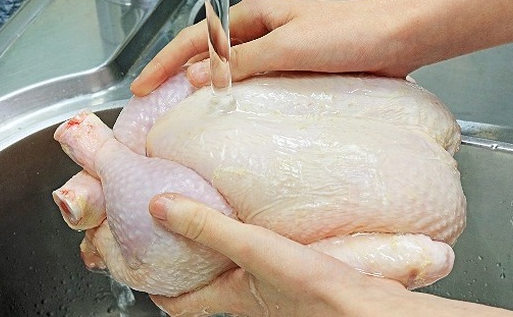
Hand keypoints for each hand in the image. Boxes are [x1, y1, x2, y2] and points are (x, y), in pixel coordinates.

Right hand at [130, 0, 426, 95]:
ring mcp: (281, 52)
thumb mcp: (287, 47)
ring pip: (234, 73)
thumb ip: (241, 63)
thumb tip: (193, 77)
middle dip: (179, 77)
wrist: (398, 38)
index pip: (195, 38)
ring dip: (210, 91)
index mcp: (255, 15)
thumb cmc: (349, 34)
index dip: (164, 63)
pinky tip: (236, 121)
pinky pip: (260, 86)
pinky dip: (241, 101)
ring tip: (187, 119)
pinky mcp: (299, 71)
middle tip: (156, 107)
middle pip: (209, 54)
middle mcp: (264, 30)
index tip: (140, 87)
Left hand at [148, 193, 512, 316]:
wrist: (369, 307)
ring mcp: (279, 293)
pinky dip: (263, 245)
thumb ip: (209, 228)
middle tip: (182, 232)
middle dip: (194, 263)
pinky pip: (273, 262)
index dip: (158, 287)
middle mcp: (252, 302)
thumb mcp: (253, 251)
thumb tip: (161, 206)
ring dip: (229, 251)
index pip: (181, 303)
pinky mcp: (305, 279)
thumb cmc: (315, 292)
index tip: (143, 267)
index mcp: (232, 300)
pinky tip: (274, 225)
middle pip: (211, 287)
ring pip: (242, 273)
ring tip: (224, 217)